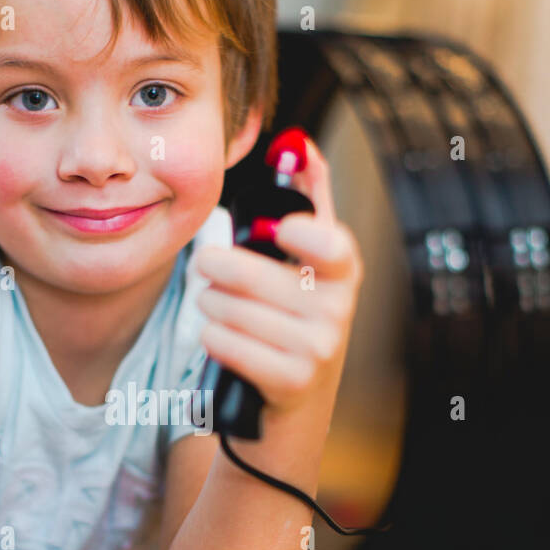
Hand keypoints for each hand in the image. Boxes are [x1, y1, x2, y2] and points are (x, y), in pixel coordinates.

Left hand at [194, 132, 363, 416]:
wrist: (293, 405)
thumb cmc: (293, 321)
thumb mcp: (308, 262)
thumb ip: (307, 200)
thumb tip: (297, 144)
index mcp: (342, 271)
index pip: (332, 244)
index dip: (304, 233)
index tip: (278, 228)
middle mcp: (338, 310)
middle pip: (253, 275)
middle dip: (215, 268)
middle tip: (207, 268)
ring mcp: (318, 350)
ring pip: (231, 309)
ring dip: (209, 305)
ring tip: (214, 306)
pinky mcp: (291, 382)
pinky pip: (226, 343)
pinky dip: (211, 338)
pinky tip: (219, 338)